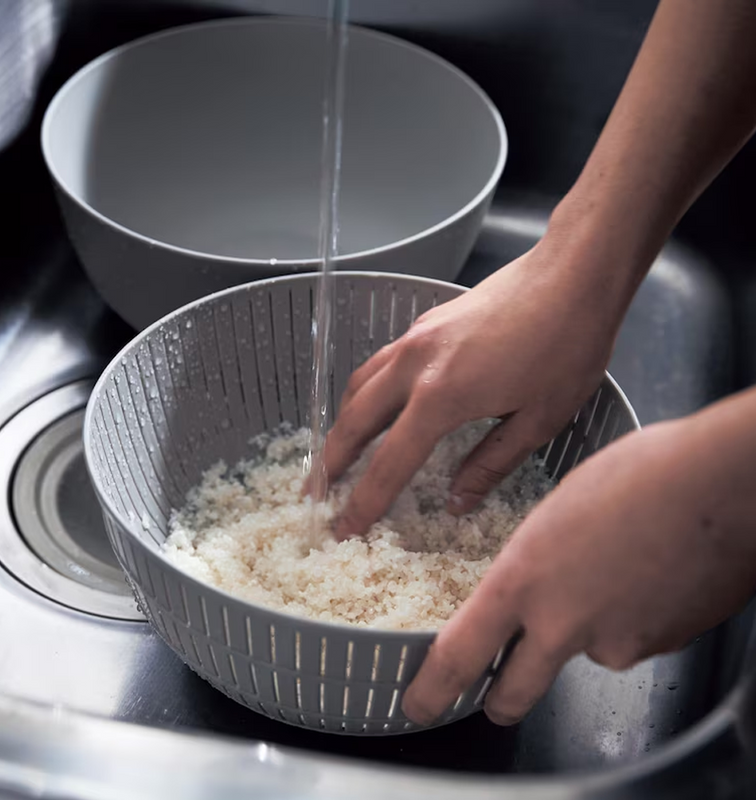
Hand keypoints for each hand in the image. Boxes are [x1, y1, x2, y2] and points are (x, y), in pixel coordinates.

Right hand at [322, 236, 623, 537]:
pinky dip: (366, 392)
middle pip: (354, 420)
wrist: (573, 273)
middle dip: (331, 461)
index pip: (389, 462)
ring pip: (359, 385)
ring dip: (343, 423)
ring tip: (338, 453)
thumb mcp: (538, 419)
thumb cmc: (567, 346)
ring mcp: (416, 338)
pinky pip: (379, 363)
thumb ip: (490, 463)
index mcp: (441, 396)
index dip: (364, 501)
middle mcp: (415, 364)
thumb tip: (457, 501)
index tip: (344, 528)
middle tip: (317, 493)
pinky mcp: (426, 322)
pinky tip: (378, 404)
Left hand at [401, 395, 755, 726]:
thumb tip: (537, 579)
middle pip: (514, 693)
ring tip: (612, 572)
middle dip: (500, 700)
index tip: (417, 702)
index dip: (432, 688)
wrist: (721, 485)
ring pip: (585, 653)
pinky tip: (646, 576)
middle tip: (495, 697)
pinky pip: (632, 641)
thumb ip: (536, 560)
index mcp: (523, 580)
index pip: (461, 654)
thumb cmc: (639, 475)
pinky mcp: (661, 649)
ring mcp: (616, 644)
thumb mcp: (556, 510)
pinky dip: (631, 621)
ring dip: (588, 631)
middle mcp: (563, 625)